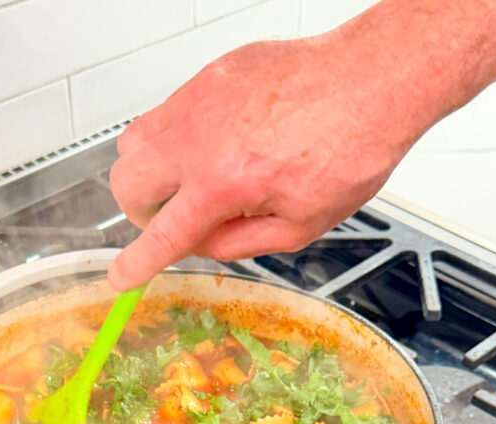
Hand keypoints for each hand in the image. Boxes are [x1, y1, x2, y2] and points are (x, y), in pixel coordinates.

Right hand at [107, 33, 419, 290]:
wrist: (374, 80)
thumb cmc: (350, 146)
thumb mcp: (300, 225)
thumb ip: (239, 242)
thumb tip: (203, 245)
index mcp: (225, 183)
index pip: (162, 234)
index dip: (137, 263)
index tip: (122, 277)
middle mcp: (202, 136)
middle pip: (125, 181)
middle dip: (138, 211)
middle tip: (169, 219)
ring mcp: (200, 98)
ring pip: (133, 140)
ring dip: (148, 171)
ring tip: (189, 181)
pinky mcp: (209, 74)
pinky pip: (166, 110)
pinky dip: (175, 138)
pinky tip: (215, 145)